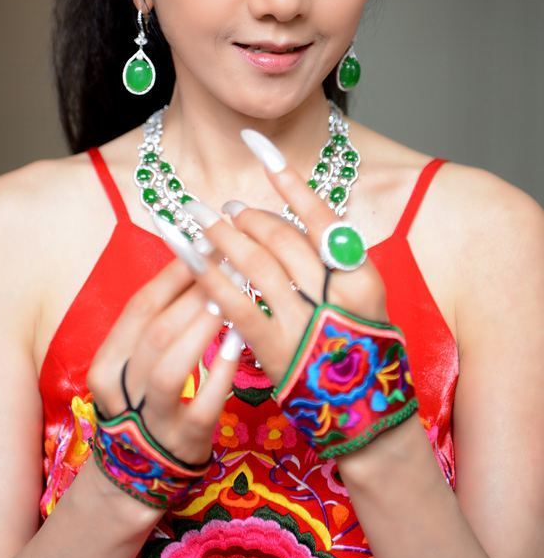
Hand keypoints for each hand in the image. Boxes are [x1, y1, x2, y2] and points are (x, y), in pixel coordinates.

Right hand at [86, 258, 241, 466]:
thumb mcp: (139, 358)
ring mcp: (151, 417)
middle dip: (196, 291)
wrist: (138, 472)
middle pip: (156, 329)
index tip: (207, 242)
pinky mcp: (182, 441)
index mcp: (109, 358)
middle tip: (233, 262)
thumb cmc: (149, 396)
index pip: (141, 305)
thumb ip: (162, 317)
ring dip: (203, 327)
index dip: (175, 271)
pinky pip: (203, 405)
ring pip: (171, 366)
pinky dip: (221, 372)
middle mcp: (122, 387)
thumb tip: (201, 257)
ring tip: (232, 299)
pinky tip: (239, 345)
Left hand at [154, 129, 389, 387]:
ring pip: (256, 265)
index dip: (286, 179)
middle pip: (282, 237)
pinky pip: (237, 305)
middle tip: (226, 208)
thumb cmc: (360, 346)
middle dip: (248, 217)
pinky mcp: (278, 349)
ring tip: (202, 226)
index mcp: (361, 272)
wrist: (364, 410)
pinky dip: (213, 279)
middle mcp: (336, 292)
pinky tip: (193, 263)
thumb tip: (303, 215)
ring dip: (223, 240)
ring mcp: (306, 321)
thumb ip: (335, 258)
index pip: (319, 214)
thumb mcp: (362, 296)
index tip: (258, 147)